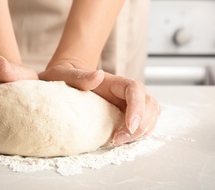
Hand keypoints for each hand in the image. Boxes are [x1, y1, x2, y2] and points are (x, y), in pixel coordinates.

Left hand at [39, 62, 159, 145]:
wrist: (66, 79)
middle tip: (119, 139)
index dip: (137, 107)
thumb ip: (79, 76)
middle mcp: (124, 91)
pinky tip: (122, 139)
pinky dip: (140, 133)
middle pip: (148, 103)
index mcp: (113, 81)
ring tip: (119, 141)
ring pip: (151, 113)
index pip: (134, 89)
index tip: (129, 125)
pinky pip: (144, 122)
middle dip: (141, 124)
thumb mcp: (64, 74)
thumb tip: (98, 75)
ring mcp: (128, 102)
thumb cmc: (64, 76)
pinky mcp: (127, 113)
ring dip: (142, 130)